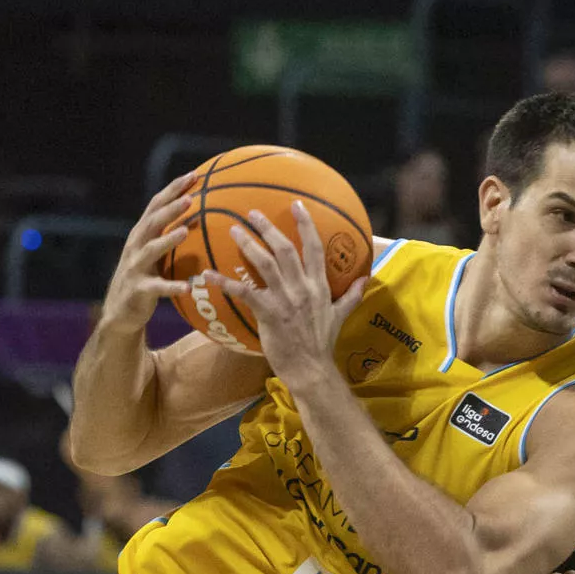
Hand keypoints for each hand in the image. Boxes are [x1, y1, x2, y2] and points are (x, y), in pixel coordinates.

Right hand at [96, 171, 196, 331]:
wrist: (121, 312)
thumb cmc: (146, 278)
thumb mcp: (155, 254)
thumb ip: (170, 235)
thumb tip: (202, 216)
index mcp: (142, 234)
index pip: (157, 205)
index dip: (173, 189)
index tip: (194, 174)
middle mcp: (135, 246)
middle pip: (153, 222)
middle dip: (171, 208)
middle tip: (191, 197)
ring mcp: (135, 267)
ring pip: (151, 249)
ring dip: (168, 239)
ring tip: (186, 231)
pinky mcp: (139, 290)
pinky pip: (157, 288)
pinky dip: (171, 287)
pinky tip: (186, 287)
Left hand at [202, 204, 367, 383]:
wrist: (311, 368)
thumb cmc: (322, 343)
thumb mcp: (341, 316)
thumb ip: (352, 296)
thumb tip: (366, 280)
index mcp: (319, 286)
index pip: (314, 248)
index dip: (305, 224)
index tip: (296, 204)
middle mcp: (302, 287)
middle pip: (284, 249)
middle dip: (267, 227)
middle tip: (252, 213)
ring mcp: (285, 299)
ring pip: (264, 263)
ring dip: (248, 244)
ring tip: (233, 230)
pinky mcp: (269, 313)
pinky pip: (244, 292)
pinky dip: (225, 282)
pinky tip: (209, 275)